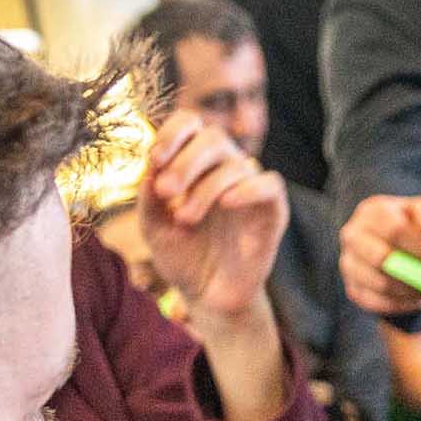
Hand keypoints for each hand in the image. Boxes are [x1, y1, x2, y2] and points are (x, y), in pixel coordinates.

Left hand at [138, 114, 289, 327]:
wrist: (208, 297)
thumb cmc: (181, 257)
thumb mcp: (153, 227)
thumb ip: (148, 197)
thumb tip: (149, 167)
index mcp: (195, 163)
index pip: (190, 124)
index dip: (172, 133)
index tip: (153, 160)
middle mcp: (224, 168)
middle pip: (213, 137)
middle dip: (185, 162)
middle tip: (167, 191)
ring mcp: (250, 187)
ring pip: (235, 164)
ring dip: (204, 189)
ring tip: (185, 220)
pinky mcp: (272, 210)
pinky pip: (269, 184)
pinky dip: (248, 189)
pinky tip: (226, 204)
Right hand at [340, 193, 420, 318]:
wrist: (408, 248)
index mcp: (372, 211)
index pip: (394, 230)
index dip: (419, 246)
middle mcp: (354, 236)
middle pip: (380, 258)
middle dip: (412, 271)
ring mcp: (349, 264)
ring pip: (379, 284)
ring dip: (409, 291)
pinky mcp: (353, 289)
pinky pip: (376, 303)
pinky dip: (401, 305)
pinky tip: (420, 300)